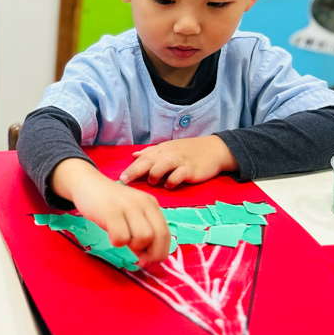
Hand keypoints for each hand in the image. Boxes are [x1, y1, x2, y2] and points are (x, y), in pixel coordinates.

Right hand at [51, 158, 170, 264]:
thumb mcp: (132, 212)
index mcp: (151, 204)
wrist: (87, 183)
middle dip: (152, 254)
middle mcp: (143, 203)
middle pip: (158, 236)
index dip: (161, 252)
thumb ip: (143, 229)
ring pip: (143, 237)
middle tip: (140, 260)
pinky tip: (110, 234)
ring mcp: (127, 206)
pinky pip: (121, 237)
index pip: (166, 233)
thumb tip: (148, 257)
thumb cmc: (109, 203)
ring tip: (122, 239)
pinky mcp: (111, 211)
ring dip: (133, 246)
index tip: (150, 261)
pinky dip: (116, 242)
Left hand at [119, 135, 237, 188]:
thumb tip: (133, 155)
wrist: (214, 149)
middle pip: (147, 162)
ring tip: (153, 182)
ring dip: (154, 175)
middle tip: (124, 181)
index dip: (130, 168)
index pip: (142, 159)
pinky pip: (178, 175)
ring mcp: (179, 161)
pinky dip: (172, 182)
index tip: (119, 179)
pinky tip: (169, 186)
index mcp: (161, 150)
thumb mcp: (169, 149)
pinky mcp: (190, 169)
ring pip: (160, 166)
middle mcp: (168, 154)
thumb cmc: (189, 151)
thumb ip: (151, 153)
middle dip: (134, 172)